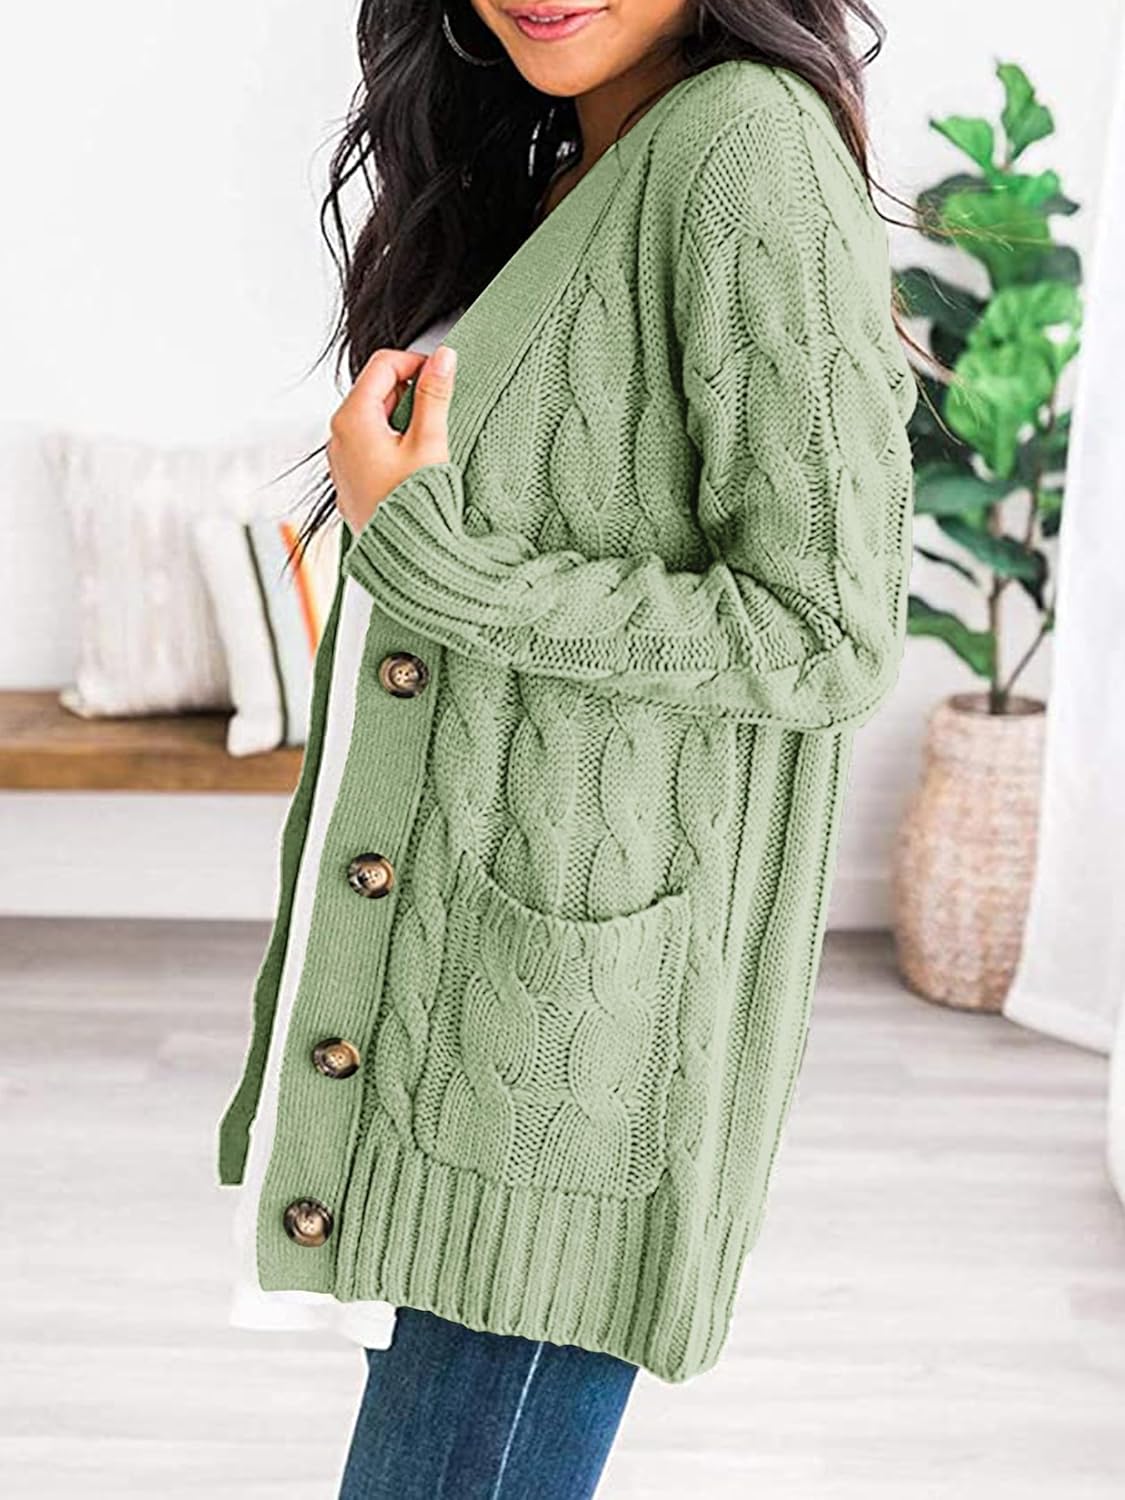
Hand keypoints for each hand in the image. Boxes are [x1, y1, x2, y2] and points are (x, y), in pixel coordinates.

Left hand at [327, 343, 457, 535]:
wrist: (401, 556)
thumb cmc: (411, 506)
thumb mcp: (429, 443)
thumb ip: (435, 395)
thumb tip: (443, 357)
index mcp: (353, 419)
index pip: (383, 364)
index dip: (416, 363)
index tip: (441, 376)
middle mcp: (338, 435)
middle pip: (376, 389)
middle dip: (410, 393)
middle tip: (438, 413)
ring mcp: (341, 457)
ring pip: (373, 417)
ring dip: (402, 418)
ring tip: (427, 443)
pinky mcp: (349, 476)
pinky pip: (369, 443)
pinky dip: (392, 441)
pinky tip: (412, 462)